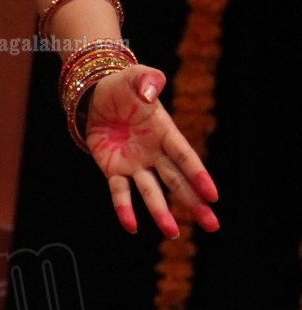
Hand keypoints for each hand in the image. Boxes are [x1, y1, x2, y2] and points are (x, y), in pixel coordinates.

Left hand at [83, 65, 219, 237]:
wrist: (97, 96)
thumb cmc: (124, 86)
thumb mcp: (137, 76)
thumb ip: (148, 80)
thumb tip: (151, 92)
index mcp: (166, 133)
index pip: (185, 157)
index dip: (198, 176)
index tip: (213, 195)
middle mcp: (154, 153)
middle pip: (177, 181)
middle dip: (194, 202)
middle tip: (212, 225)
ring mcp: (135, 164)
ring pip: (151, 192)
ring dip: (162, 212)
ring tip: (173, 233)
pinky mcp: (114, 170)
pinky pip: (120, 192)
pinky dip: (124, 208)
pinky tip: (131, 226)